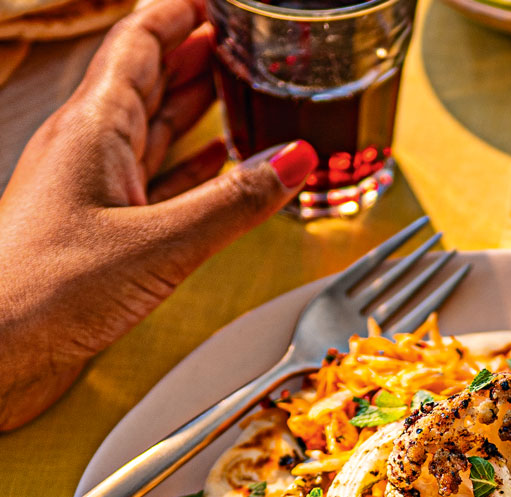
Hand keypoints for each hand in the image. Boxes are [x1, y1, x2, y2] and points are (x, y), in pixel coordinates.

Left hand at [0, 0, 317, 430]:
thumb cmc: (51, 289)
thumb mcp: (161, 241)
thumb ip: (235, 200)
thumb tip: (295, 158)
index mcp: (94, 129)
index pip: (138, 43)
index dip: (178, 13)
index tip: (216, 1)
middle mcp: (90, 151)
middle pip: (148, 83)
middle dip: (195, 56)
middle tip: (241, 44)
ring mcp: (93, 192)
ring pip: (152, 134)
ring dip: (193, 112)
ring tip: (236, 94)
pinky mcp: (102, 233)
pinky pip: (156, 186)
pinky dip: (191, 173)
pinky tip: (218, 175)